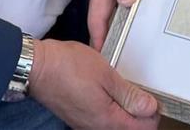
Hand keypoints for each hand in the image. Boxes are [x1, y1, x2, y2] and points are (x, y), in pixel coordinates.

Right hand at [30, 38, 157, 129]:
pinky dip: (111, 108)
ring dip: (125, 110)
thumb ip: (129, 95)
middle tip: (139, 89)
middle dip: (140, 113)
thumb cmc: (69, 67)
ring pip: (116, 125)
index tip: (151, 94)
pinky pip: (102, 119)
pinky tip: (108, 91)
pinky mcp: (78, 118)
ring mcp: (86, 124)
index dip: (152, 112)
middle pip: (130, 129)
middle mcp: (97, 128)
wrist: (36, 67)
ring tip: (124, 87)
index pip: (143, 128)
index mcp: (108, 121)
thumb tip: (150, 108)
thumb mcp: (106, 75)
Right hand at [89, 0, 151, 49]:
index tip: (100, 54)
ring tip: (129, 53)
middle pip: (107, 20)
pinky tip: (144, 31)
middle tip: (115, 62)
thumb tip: (125, 0)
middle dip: (108, 39)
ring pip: (121, 16)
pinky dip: (136, 20)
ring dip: (123, 32)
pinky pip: (134, 8)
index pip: (97, 14)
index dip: (97, 35)